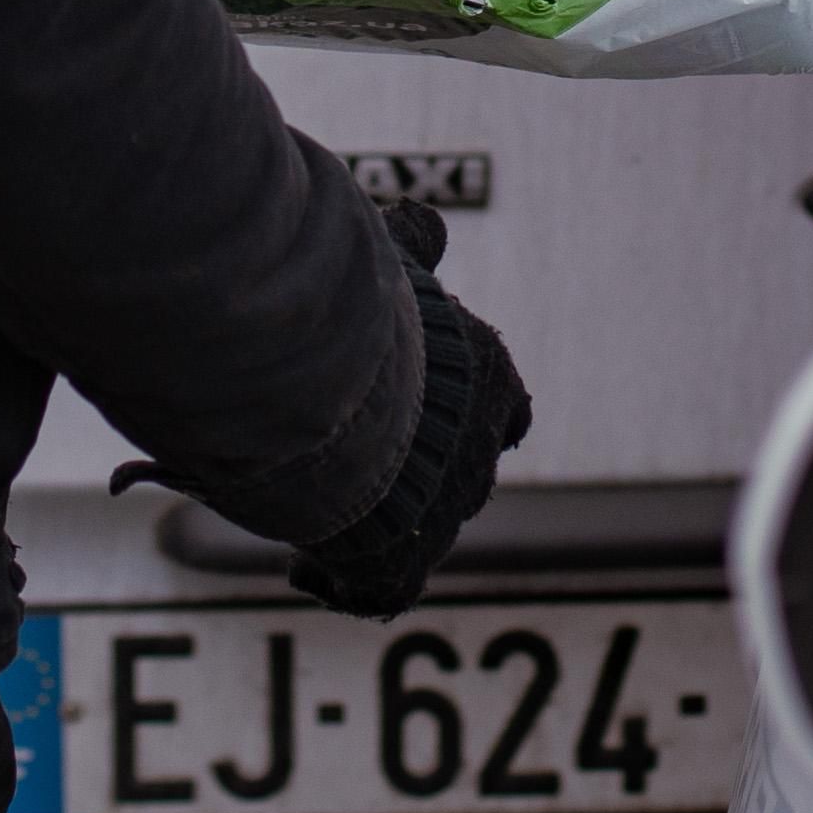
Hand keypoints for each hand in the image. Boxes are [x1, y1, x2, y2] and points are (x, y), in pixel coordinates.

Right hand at [285, 262, 532, 619]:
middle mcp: (478, 455)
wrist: (329, 400)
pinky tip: (304, 563)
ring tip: (314, 508)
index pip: (507, 409)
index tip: (427, 409)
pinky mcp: (399, 572)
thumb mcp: (394, 263)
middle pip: (460, 475)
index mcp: (490, 382)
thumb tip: (422, 222)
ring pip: (416, 533)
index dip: (472, 413)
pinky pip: (374, 589)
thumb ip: (413, 240)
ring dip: (370, 525)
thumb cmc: (360, 324)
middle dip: (415, 473)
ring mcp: (443, 520)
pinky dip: (335, 580)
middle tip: (354, 460)